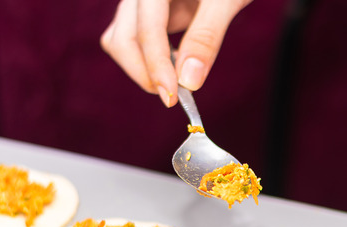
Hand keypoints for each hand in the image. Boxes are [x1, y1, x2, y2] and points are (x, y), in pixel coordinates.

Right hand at [101, 0, 252, 106]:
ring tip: (176, 79)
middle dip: (145, 72)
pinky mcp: (145, 14)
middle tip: (173, 96)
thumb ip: (206, 37)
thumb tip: (188, 82)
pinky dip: (149, 59)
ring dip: (143, 67)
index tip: (171, 98)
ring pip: (121, 42)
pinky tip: (175, 64)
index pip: (146, 30)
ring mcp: (138, 4)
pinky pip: (133, 41)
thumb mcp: (225, 3)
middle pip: (123, 39)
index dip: (157, 67)